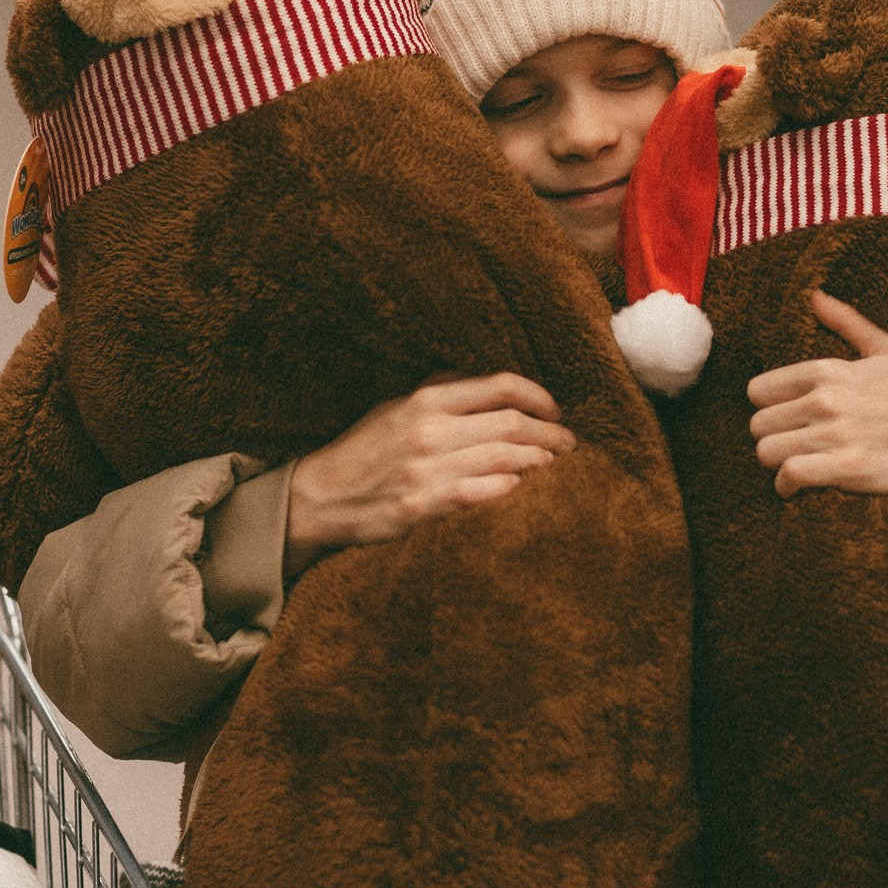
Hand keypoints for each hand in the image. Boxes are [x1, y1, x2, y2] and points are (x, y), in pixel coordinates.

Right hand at [286, 374, 574, 574]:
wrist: (319, 497)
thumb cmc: (362, 451)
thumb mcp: (395, 406)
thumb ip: (440, 391)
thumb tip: (484, 382)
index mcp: (425, 400)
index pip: (500, 386)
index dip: (538, 396)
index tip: (556, 409)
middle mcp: (429, 431)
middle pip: (511, 424)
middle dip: (550, 432)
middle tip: (568, 441)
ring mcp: (427, 470)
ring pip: (504, 459)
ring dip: (538, 459)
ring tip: (552, 462)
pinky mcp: (422, 505)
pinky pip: (482, 492)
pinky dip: (508, 486)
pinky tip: (519, 484)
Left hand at [748, 291, 887, 497]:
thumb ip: (847, 323)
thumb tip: (815, 296)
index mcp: (830, 370)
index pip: (758, 390)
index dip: (769, 408)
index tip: (786, 418)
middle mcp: (828, 399)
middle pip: (758, 425)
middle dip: (773, 438)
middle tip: (794, 446)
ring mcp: (838, 434)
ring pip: (767, 452)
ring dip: (778, 464)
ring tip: (797, 465)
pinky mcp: (849, 468)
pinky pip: (790, 475)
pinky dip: (788, 486)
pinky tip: (799, 487)